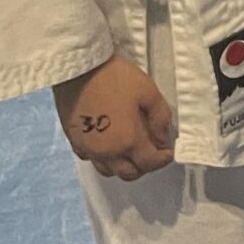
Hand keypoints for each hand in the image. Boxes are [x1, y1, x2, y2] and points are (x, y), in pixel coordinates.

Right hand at [54, 54, 176, 180]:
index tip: (168, 152)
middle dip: (145, 166)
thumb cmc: (115, 78)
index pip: (149, 163)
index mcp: (127, 141)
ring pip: (109, 171)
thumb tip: (164, 137)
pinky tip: (109, 144)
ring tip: (131, 150)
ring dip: (123, 166)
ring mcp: (88, 149)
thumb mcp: (148, 92)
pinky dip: (104, 158)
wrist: (78, 69)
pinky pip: (92, 160)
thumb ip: (160, 117)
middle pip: (129, 173)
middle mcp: (107, 152)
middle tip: (152, 151)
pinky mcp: (74, 142)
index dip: (163, 159)